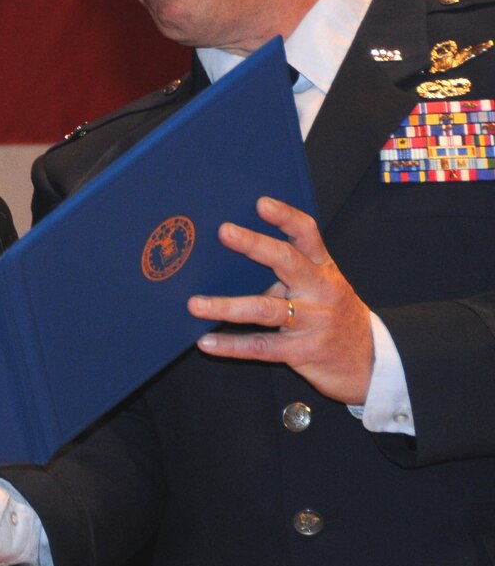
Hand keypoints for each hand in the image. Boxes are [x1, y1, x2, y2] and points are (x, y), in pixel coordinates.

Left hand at [189, 196, 373, 403]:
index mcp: (323, 269)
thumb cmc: (334, 316)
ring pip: (266, 309)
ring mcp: (313, 321)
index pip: (307, 235)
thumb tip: (229, 260)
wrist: (371, 362)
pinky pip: (261, 347)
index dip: (285, 217)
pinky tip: (206, 343)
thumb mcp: (320, 287)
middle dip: (255, 245)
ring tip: (194, 304)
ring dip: (227, 306)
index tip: (261, 203)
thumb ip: (287, 272)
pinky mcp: (303, 352)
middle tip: (224, 231)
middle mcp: (320, 290)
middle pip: (288, 262)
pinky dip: (231, 345)